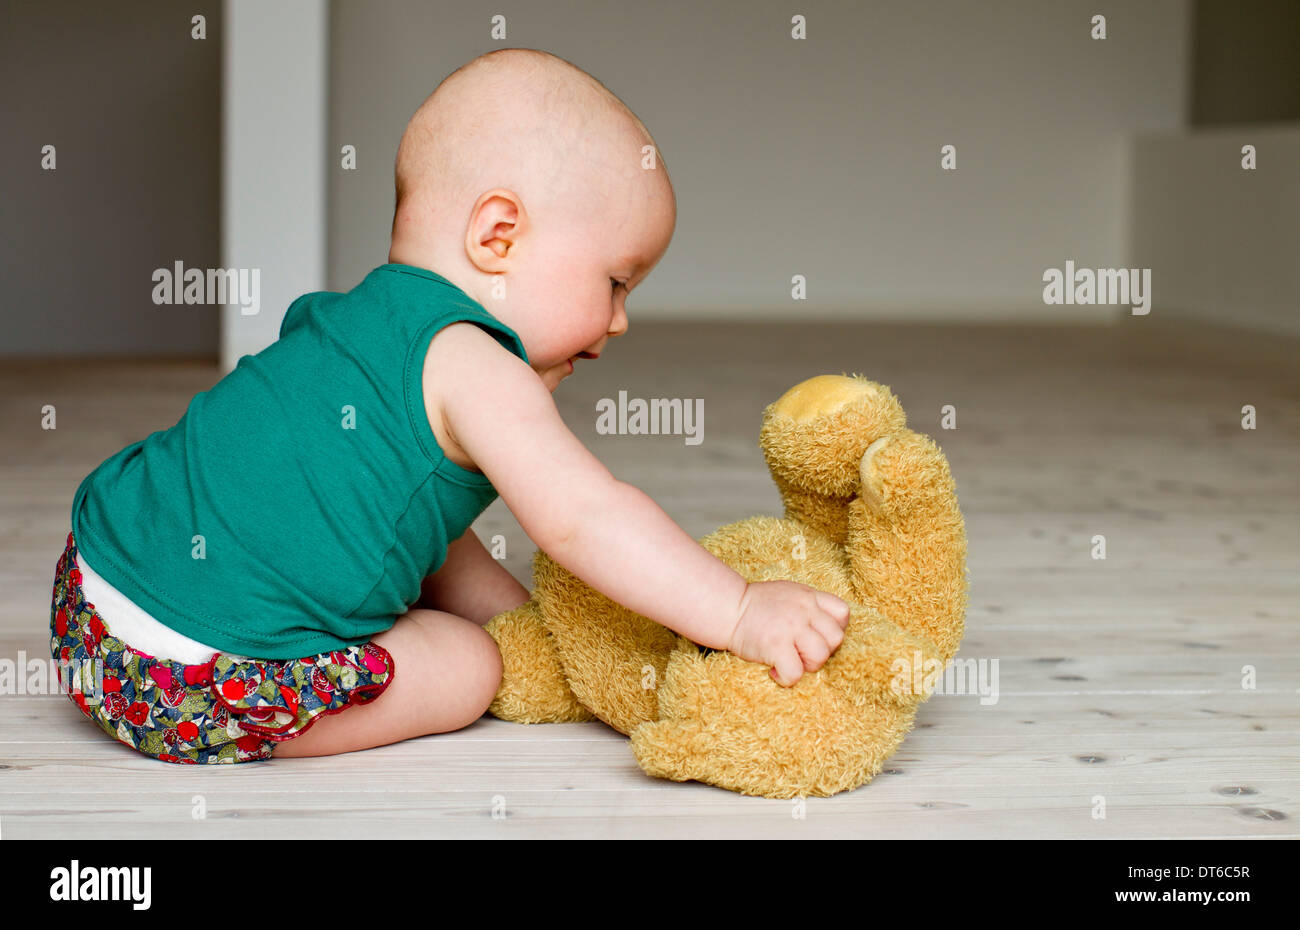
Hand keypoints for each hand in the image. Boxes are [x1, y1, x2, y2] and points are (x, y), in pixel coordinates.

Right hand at [726, 580, 850, 685]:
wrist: (727, 607)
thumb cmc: (756, 605)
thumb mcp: (788, 594)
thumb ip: (808, 607)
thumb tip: (823, 630)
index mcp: (808, 597)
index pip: (842, 613)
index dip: (835, 629)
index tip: (817, 636)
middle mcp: (804, 610)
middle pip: (836, 639)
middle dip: (823, 652)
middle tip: (802, 653)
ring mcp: (790, 627)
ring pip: (820, 656)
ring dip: (807, 666)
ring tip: (790, 661)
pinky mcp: (775, 645)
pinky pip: (795, 672)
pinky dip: (787, 679)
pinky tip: (775, 672)